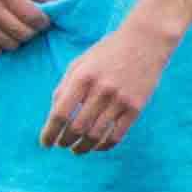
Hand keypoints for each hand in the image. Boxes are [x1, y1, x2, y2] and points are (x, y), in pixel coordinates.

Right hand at [0, 0, 57, 54]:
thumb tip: (54, 0)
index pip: (35, 17)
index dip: (44, 21)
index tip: (43, 18)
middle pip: (25, 34)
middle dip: (32, 31)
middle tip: (29, 24)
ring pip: (10, 44)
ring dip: (17, 39)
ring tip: (13, 28)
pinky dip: (0, 46)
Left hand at [41, 15, 176, 152]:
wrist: (145, 42)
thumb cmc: (107, 52)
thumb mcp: (80, 63)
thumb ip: (64, 87)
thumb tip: (53, 115)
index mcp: (82, 77)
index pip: (60, 113)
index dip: (49, 132)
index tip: (45, 143)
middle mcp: (100, 90)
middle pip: (77, 128)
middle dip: (64, 141)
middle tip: (61, 144)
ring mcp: (120, 100)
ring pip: (96, 135)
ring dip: (82, 147)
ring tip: (76, 149)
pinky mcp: (136, 108)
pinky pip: (117, 136)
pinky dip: (103, 146)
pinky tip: (96, 146)